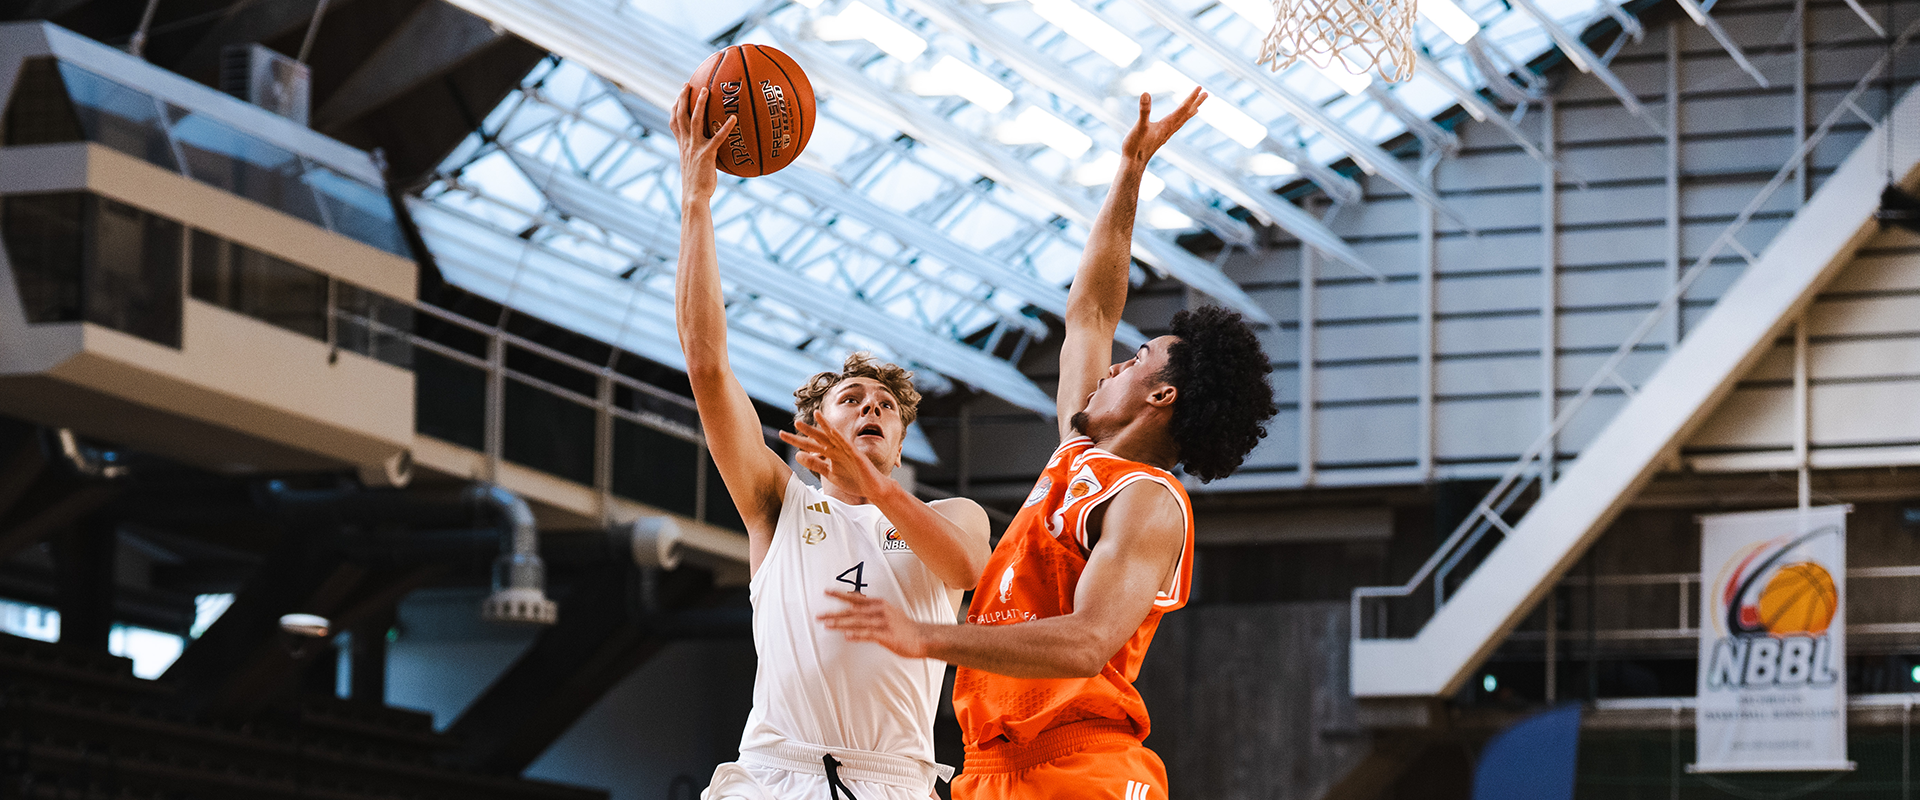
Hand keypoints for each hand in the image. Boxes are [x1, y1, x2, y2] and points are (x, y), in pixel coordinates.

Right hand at [670, 83, 737, 204]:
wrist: (694, 197)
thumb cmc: (697, 184)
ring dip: (700, 104)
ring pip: (695, 121)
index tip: (680, 94)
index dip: (675, 106)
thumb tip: (710, 149)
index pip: (674, 122)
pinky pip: (717, 138)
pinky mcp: (706, 155)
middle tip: (688, 84)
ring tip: (706, 90)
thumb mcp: (695, 165)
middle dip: (683, 98)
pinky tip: (734, 119)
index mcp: (682, 145)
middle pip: (681, 115)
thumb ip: (699, 154)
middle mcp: (686, 144)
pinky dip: (726, 127)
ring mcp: (695, 148)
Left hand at [778, 419, 894, 498]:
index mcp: (830, 454)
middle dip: (806, 431)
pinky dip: (839, 436)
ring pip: (833, 436)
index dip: (796, 440)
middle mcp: (837, 449)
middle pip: (819, 438)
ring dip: (824, 426)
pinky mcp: (856, 455)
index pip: (810, 445)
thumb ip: (815, 464)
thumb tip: (797, 455)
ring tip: (814, 416)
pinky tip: (832, 429)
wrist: (872, 488)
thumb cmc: (853, 480)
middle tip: (794, 422)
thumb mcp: (829, 474)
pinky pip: (847, 444)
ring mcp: (847, 450)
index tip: (782, 435)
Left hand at [819, 590, 928, 657]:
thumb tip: (856, 603)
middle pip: (853, 610)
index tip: (826, 592)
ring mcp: (883, 623)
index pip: (856, 598)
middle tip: (819, 616)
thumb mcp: (888, 611)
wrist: (922, 637)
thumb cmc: (904, 627)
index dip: (840, 595)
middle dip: (834, 613)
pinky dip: (857, 635)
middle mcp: (879, 611)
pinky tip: (847, 636)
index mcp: (878, 604)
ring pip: (858, 622)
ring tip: (827, 625)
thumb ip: (871, 608)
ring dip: (841, 623)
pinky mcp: (887, 636)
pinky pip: (869, 634)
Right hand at [1120, 87, 1205, 166]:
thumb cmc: (1136, 146)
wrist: (1134, 164)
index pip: (1183, 108)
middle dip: (1196, 102)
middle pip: (1186, 114)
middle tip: (1206, 93)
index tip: (1199, 87)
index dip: (1191, 97)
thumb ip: (1144, 110)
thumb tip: (1145, 93)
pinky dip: (1181, 121)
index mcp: (1167, 124)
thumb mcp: (1140, 126)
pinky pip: (1176, 127)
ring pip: (1182, 121)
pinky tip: (1179, 121)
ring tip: (1198, 106)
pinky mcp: (1161, 138)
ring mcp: (1166, 134)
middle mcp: (1169, 129)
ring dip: (1190, 112)